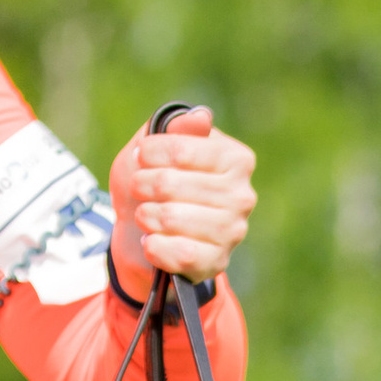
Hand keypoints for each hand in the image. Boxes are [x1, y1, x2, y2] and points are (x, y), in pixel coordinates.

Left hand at [108, 109, 257, 303]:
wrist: (143, 233)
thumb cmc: (152, 182)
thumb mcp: (154, 146)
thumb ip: (175, 127)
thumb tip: (201, 118)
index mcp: (235, 159)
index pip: (182, 149)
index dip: (150, 152)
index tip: (140, 156)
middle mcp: (242, 195)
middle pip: (170, 184)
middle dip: (141, 185)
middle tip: (138, 188)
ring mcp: (233, 232)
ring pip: (171, 218)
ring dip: (146, 216)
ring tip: (145, 215)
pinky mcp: (217, 262)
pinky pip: (178, 254)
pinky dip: (153, 246)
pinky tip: (152, 240)